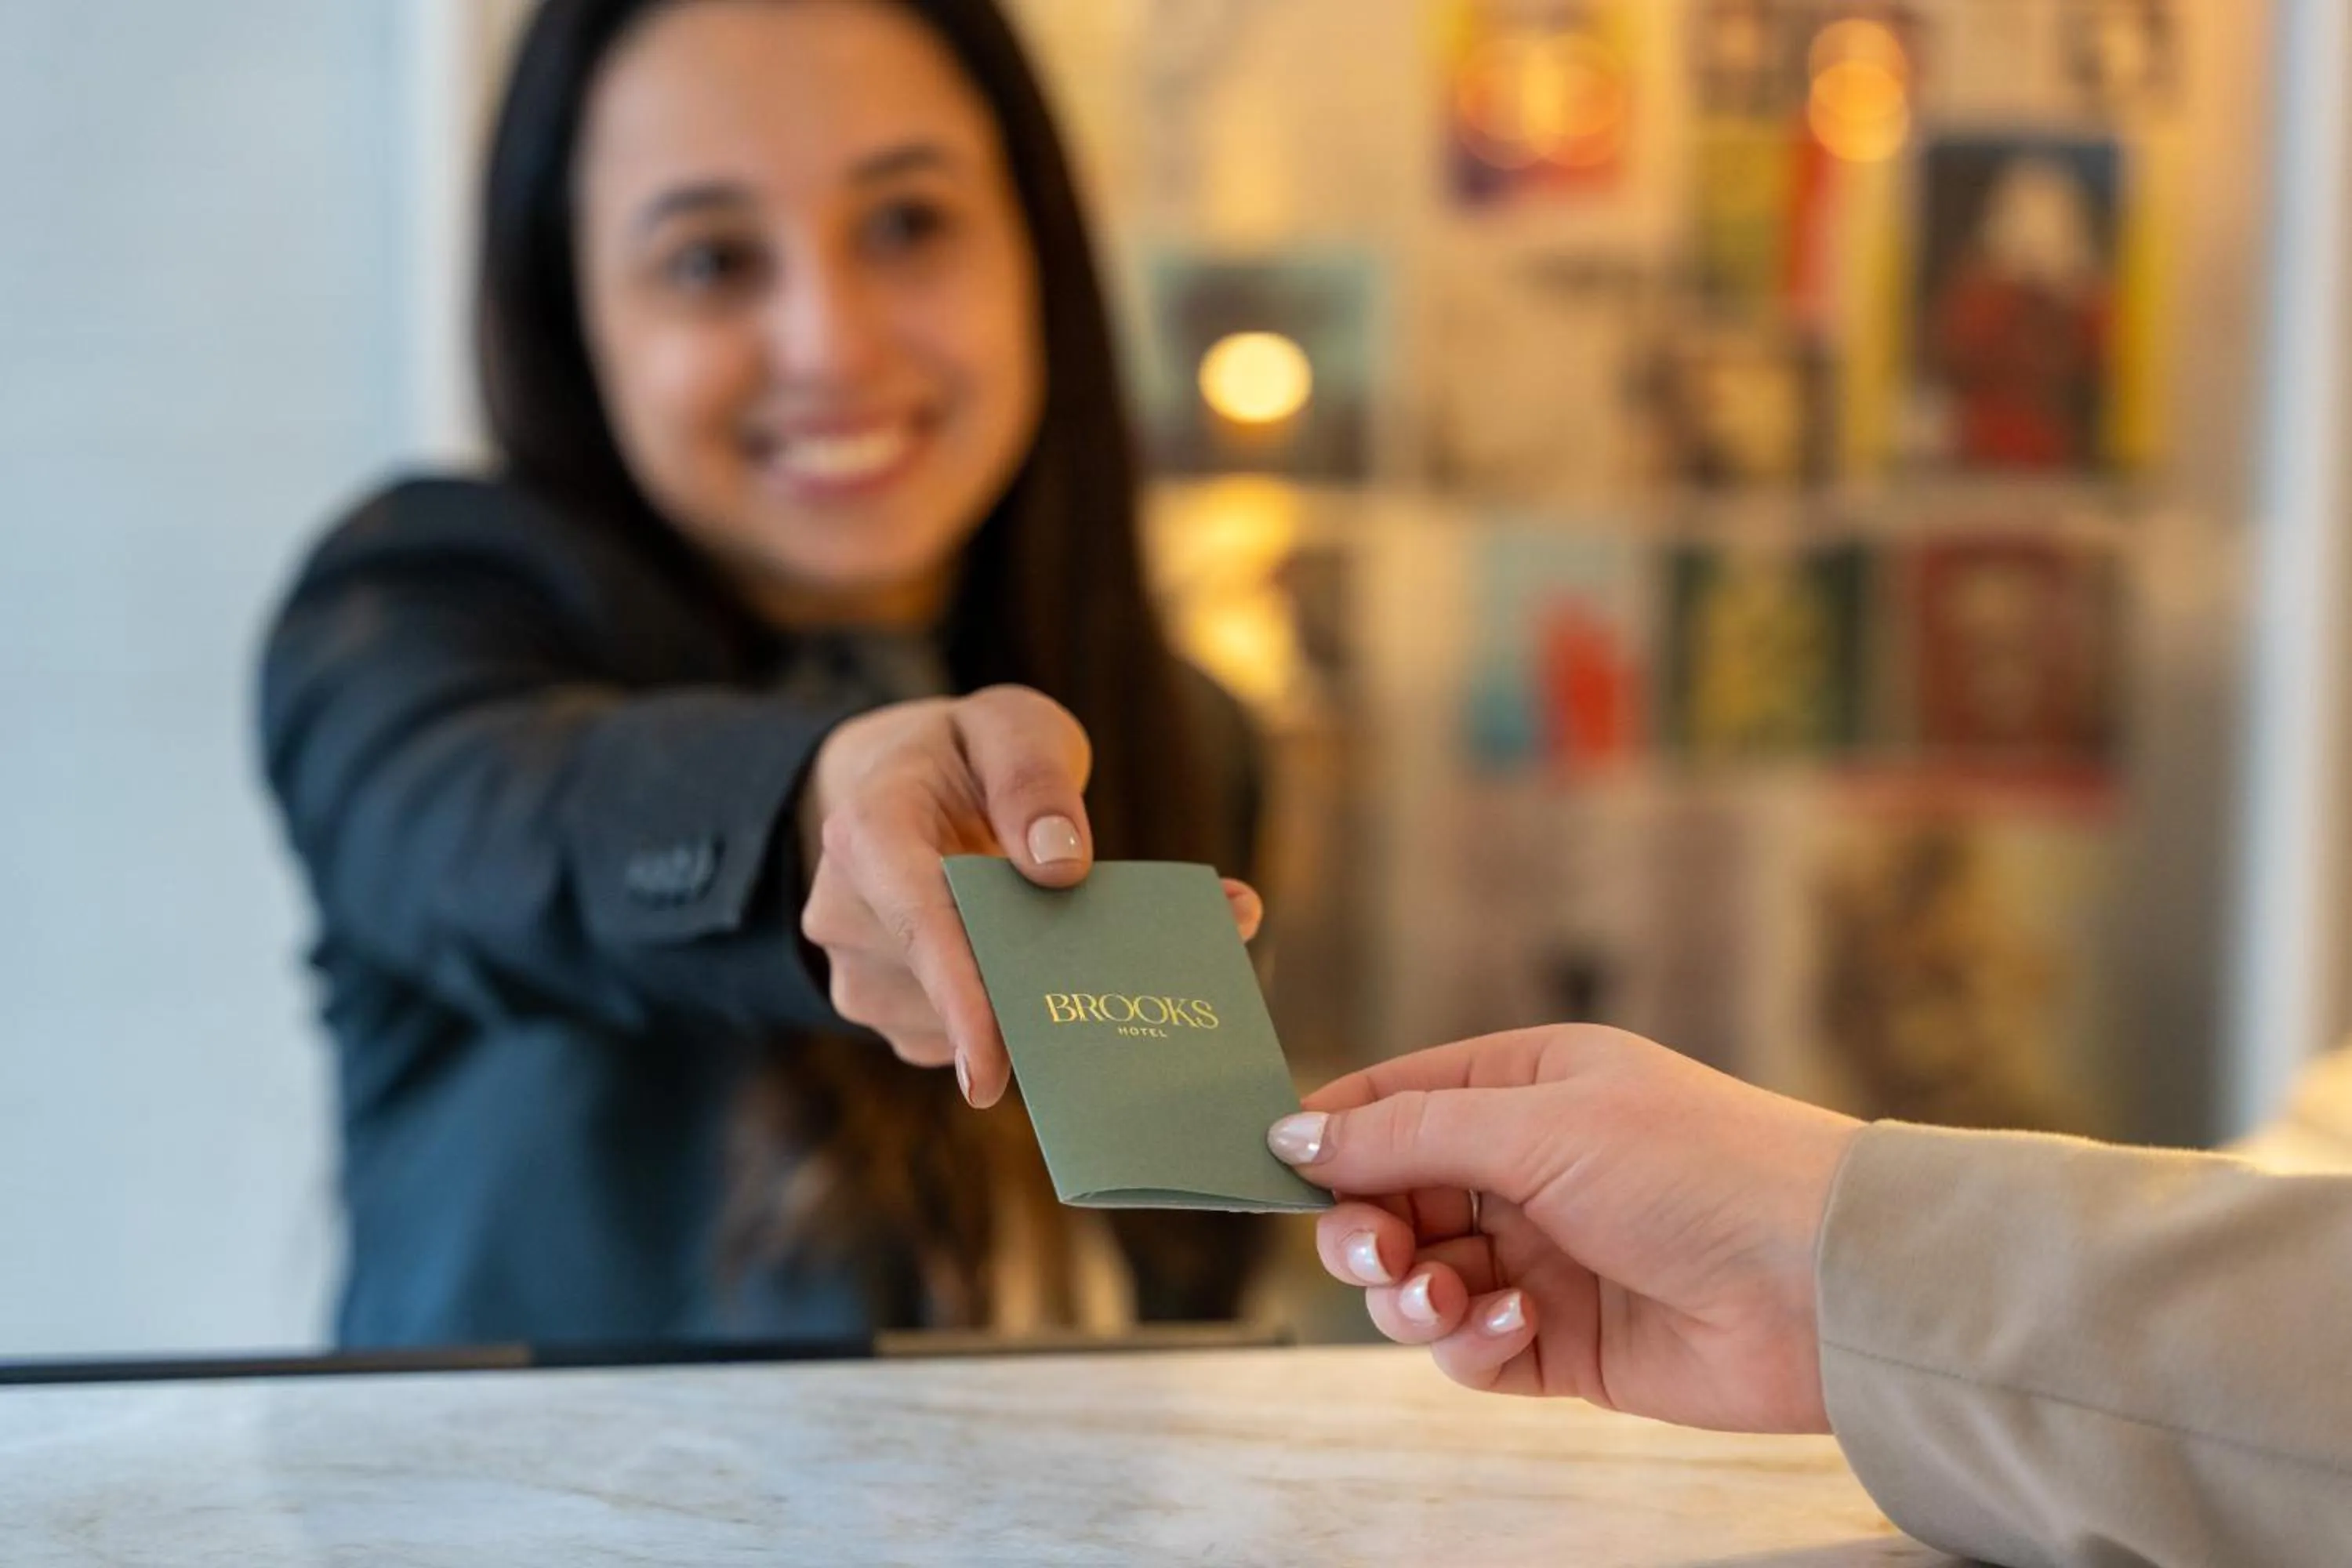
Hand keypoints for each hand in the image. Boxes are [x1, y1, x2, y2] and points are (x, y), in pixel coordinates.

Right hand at [798, 684, 1261, 1107]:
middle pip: (952, 982)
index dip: (958, 999)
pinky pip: (968, 1038)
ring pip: (963, 1021)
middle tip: (1160, 968)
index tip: (989, 1073)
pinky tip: (1062, 975)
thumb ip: (1035, 781)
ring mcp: (864, 973)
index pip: (916, 924)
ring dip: (1042, 999)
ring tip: (1117, 950)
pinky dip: (1026, 1016)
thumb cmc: (966, 754)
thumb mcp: (1010, 727)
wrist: (901, 785)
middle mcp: (847, 913)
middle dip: (1047, 985)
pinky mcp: (896, 1013)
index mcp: (868, 832)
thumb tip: (1062, 868)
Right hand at [1270, 1026, 1860, 1433]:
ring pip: (1417, 1281)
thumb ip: (1406, 1132)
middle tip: (1372, 1250)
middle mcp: (1528, 1169)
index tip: (1268, 1167)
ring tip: (1444, 1295)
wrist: (1826, 1286)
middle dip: (1362, 1227)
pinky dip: (1469, 1345)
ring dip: (1409, 1293)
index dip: (1327, 1134)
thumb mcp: (1540, 1124)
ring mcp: (1543, 1258)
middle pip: (1389, 1200)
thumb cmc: (1699, 1167)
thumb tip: (1291, 1132)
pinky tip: (1512, 1329)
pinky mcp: (1563, 1344)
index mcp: (1525, 1088)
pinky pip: (1471, 1349)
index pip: (1391, 1101)